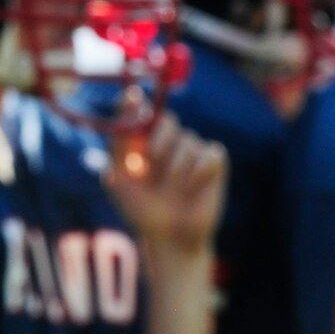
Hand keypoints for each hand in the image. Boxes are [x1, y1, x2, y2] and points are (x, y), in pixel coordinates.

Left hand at [104, 99, 225, 256]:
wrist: (167, 236)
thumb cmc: (140, 207)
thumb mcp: (119, 178)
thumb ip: (120, 144)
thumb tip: (127, 110)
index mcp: (141, 141)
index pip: (138, 110)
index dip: (135, 102)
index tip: (132, 97)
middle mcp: (167, 140)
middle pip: (167, 120)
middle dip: (158, 140)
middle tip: (150, 162)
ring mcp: (192, 149)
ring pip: (187, 142)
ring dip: (176, 169)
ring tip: (171, 190)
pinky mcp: (214, 162)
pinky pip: (209, 154)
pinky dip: (197, 173)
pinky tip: (192, 188)